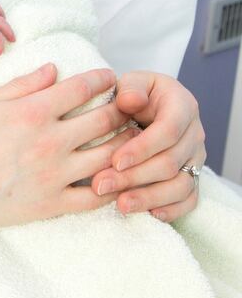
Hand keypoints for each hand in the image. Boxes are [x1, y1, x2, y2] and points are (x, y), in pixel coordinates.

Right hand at [0, 64, 135, 237]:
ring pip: (108, 156)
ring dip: (125, 144)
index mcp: (32, 112)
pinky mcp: (53, 204)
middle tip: (127, 105)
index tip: (110, 76)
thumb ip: (22, 85)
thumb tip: (53, 69)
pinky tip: (116, 177)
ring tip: (130, 137)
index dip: (101, 79)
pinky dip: (112, 186)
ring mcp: (55, 175)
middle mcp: (50, 141)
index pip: (80, 88)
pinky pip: (95, 197)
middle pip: (103, 120)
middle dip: (121, 108)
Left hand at [90, 71, 205, 221]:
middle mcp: (194, 133)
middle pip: (170, 162)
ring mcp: (195, 158)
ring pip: (180, 185)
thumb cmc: (135, 93)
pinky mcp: (192, 175)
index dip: (142, 148)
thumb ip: (131, 88)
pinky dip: (172, 209)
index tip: (115, 160)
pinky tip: (150, 214)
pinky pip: (189, 199)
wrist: (145, 104)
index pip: (167, 131)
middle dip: (135, 176)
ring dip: (149, 197)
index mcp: (182, 105)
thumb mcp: (132, 82)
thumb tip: (130, 100)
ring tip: (120, 205)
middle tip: (102, 185)